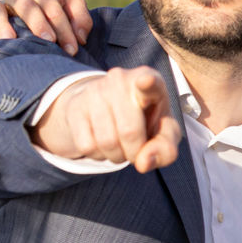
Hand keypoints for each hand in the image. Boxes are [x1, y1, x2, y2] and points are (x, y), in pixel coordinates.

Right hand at [0, 0, 91, 52]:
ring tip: (11, 40)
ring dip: (2, 25)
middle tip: (49, 41)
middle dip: (39, 25)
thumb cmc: (57, 1)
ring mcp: (1, 3)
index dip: (65, 30)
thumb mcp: (73, 3)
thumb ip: (81, 18)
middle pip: (27, 7)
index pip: (54, 9)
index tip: (72, 49)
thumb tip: (80, 38)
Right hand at [28, 66, 181, 172]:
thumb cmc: (147, 120)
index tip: (147, 81)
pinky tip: (104, 144)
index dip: (149, 83)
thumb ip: (166, 150)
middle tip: (136, 149)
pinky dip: (99, 156)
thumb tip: (143, 163)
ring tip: (122, 146)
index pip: (150, 81)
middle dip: (135, 152)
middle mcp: (120, 80)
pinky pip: (87, 146)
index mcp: (151, 80)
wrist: (110, 108)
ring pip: (107, 142)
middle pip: (129, 132)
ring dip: (117, 157)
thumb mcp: (165, 133)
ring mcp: (94, 91)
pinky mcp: (75, 106)